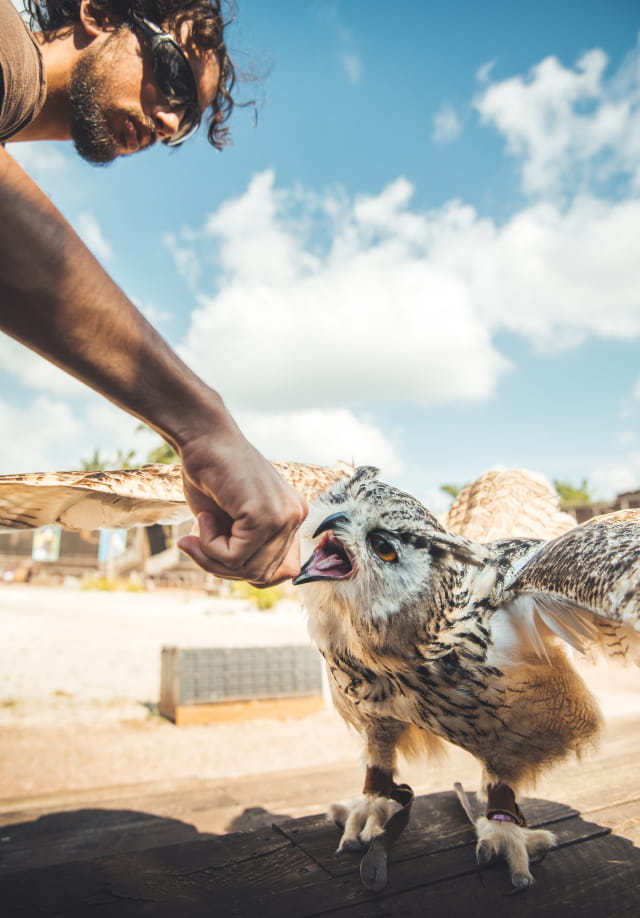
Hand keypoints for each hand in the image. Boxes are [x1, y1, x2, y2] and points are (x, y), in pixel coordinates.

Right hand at [176, 429, 307, 585]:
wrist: (202, 437)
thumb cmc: (211, 475)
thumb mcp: (231, 522)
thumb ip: (246, 549)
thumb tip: (255, 580)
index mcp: (292, 516)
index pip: (281, 571)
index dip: (245, 570)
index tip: (216, 549)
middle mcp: (297, 516)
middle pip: (262, 575)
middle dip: (222, 567)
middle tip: (194, 542)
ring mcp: (286, 516)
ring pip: (248, 570)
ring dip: (212, 557)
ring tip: (199, 527)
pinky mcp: (267, 516)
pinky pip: (234, 557)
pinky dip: (209, 546)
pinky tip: (204, 517)